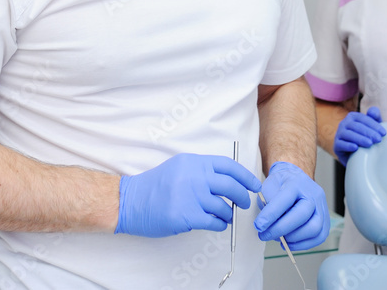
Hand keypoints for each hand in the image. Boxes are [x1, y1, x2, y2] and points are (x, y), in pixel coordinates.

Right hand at [115, 154, 260, 237]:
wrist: (131, 201)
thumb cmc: (156, 186)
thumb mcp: (180, 167)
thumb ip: (202, 171)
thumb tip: (230, 181)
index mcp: (194, 162)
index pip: (228, 166)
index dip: (246, 176)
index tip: (255, 184)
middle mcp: (194, 176)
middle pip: (231, 186)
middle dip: (242, 197)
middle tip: (245, 203)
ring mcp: (190, 196)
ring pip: (223, 207)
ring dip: (228, 213)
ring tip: (225, 215)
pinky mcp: (186, 215)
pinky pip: (214, 222)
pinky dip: (220, 225)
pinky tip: (216, 224)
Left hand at [254, 161, 329, 249]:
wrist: (296, 180)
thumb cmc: (282, 185)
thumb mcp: (269, 186)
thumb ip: (267, 203)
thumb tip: (266, 224)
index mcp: (297, 183)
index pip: (285, 200)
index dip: (270, 215)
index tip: (259, 226)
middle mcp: (313, 194)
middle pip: (302, 215)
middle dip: (281, 229)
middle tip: (265, 235)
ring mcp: (322, 207)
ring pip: (314, 228)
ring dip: (294, 238)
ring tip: (280, 239)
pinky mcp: (325, 219)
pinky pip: (319, 236)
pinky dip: (303, 244)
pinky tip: (290, 243)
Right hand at [333, 107, 385, 165]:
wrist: (358, 155)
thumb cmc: (367, 138)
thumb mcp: (372, 127)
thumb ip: (374, 117)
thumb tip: (372, 112)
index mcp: (353, 117)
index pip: (363, 119)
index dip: (374, 125)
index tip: (384, 133)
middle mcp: (344, 123)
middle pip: (356, 126)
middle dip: (369, 132)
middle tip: (378, 139)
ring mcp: (339, 134)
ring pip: (348, 134)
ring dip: (360, 138)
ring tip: (369, 143)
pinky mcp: (336, 145)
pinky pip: (340, 144)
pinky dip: (348, 145)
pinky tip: (355, 148)